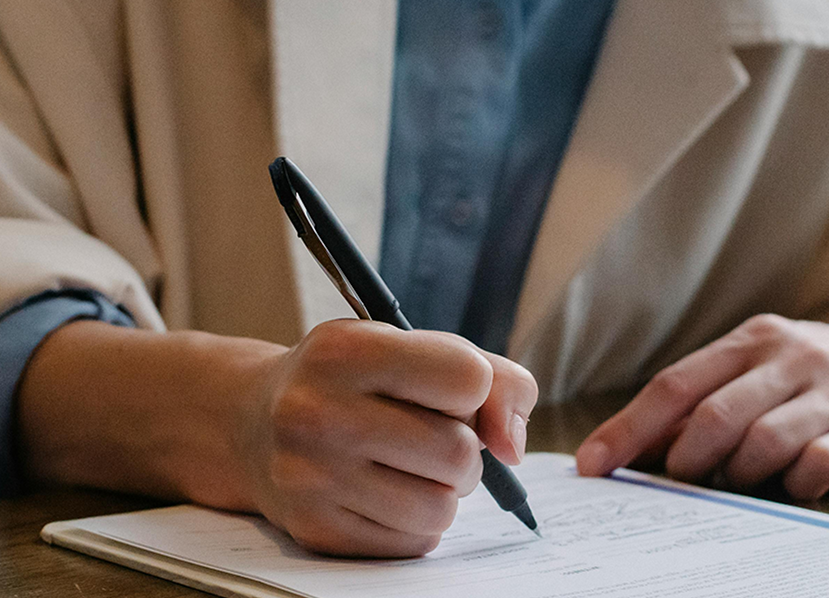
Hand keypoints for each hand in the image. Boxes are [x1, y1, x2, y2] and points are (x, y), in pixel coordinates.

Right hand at [239, 320, 537, 557]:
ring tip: (416, 465)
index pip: (467, 378)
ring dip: (445, 489)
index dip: (474, 388)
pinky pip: (413, 542)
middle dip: (465, 447)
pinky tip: (389, 491)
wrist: (255, 420)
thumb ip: (490, 375)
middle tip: (437, 434)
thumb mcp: (410, 346)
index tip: (449, 390)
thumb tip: (513, 446)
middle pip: (458, 450)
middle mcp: (319, 411)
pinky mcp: (314, 529)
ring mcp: (311, 476)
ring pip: (441, 506)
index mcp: (348, 350)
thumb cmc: (353, 378)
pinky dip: (418, 520)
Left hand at [576, 314, 828, 499]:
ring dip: (738, 474)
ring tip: (738, 480)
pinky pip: (818, 465)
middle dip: (684, 460)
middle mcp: (788, 358)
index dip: (628, 428)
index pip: (673, 385)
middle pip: (713, 415)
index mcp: (749, 340)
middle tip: (680, 481)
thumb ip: (703, 400)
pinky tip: (792, 483)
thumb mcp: (756, 367)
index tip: (594, 463)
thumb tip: (636, 447)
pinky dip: (794, 484)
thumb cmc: (808, 372)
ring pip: (763, 442)